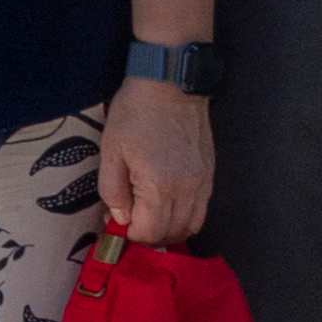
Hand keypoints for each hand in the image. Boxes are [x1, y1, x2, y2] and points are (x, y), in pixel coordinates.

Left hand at [98, 82, 215, 247]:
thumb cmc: (135, 114)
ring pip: (191, 226)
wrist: (170, 85)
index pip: (149, 232)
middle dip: (147, 236)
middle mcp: (187, 190)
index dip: (129, 235)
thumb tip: (119, 218)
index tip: (115, 222)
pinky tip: (166, 206)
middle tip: (128, 221)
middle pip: (172, 234)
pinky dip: (184, 217)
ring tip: (147, 216)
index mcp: (160, 187)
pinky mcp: (210, 175)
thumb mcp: (111, 152)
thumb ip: (113, 191)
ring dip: (168, 230)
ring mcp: (203, 183)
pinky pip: (201, 210)